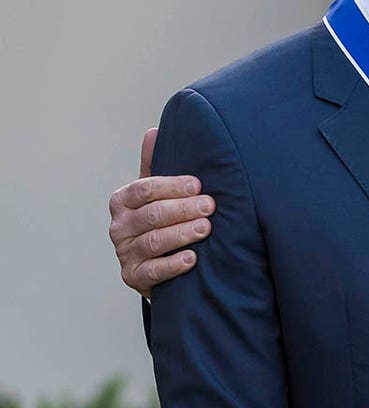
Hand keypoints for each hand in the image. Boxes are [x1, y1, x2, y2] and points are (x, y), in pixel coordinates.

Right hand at [108, 128, 213, 297]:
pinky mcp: (133, 277)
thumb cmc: (159, 217)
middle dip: (183, 209)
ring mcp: (125, 253)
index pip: (145, 189)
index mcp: (123, 200)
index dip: (172, 186)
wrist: (154, 260)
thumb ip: (154, 164)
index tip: (198, 184)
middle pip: (151, 215)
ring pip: (153, 241)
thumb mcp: (156, 191)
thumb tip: (154, 130)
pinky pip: (153, 271)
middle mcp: (119, 226)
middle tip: (210, 206)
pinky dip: (173, 265)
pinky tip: (192, 259)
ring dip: (181, 233)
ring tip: (205, 228)